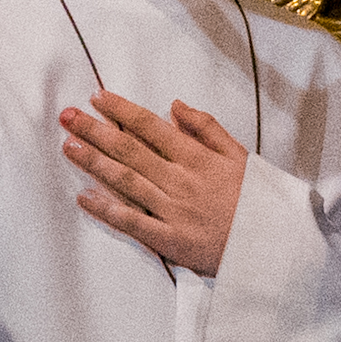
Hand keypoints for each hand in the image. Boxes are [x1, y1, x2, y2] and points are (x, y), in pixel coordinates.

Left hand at [62, 87, 250, 276]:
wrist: (273, 244)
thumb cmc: (257, 199)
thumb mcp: (240, 154)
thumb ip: (207, 128)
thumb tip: (176, 105)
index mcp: (197, 157)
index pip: (150, 126)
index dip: (120, 110)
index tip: (97, 97)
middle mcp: (180, 180)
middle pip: (129, 150)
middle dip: (95, 130)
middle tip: (68, 116)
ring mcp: (172, 210)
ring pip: (125, 181)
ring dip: (94, 162)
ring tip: (69, 146)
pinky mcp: (169, 239)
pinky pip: (131, 222)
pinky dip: (105, 209)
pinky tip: (83, 197)